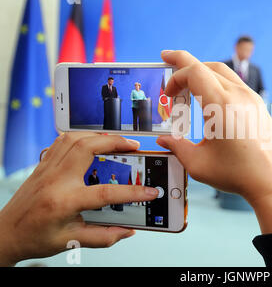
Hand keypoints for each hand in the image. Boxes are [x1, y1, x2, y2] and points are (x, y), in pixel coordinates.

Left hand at [0, 133, 158, 265]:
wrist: (4, 234)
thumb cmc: (33, 238)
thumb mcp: (72, 241)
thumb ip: (103, 236)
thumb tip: (127, 231)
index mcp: (64, 201)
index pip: (106, 192)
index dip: (133, 192)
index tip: (150, 192)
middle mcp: (55, 180)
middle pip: (88, 148)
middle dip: (115, 142)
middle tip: (134, 146)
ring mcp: (47, 169)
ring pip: (74, 138)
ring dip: (99, 135)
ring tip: (117, 141)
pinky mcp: (43, 165)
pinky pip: (62, 141)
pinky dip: (81, 137)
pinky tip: (91, 142)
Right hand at [157, 50, 271, 234]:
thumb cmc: (237, 173)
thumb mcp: (198, 164)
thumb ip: (176, 147)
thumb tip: (163, 140)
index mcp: (221, 105)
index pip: (194, 72)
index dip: (175, 77)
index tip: (168, 94)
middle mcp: (238, 95)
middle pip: (207, 65)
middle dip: (183, 62)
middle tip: (167, 59)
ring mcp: (251, 98)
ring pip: (222, 71)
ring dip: (201, 71)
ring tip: (186, 79)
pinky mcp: (257, 104)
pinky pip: (234, 82)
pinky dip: (216, 81)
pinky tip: (208, 94)